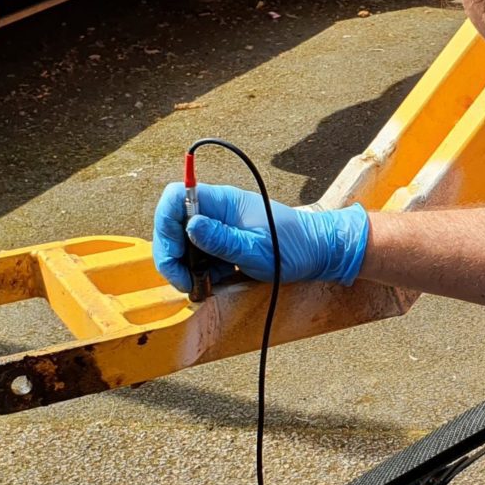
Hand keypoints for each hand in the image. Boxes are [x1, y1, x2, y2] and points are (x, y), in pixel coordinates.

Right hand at [152, 183, 368, 293]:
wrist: (319, 254)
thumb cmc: (294, 247)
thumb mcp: (257, 249)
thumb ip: (222, 240)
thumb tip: (190, 225)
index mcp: (223, 201)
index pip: (176, 196)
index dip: (166, 223)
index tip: (176, 253)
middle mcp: (217, 211)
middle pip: (173, 224)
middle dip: (172, 254)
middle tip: (184, 282)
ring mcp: (220, 228)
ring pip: (184, 244)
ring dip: (186, 268)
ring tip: (201, 287)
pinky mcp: (225, 245)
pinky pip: (201, 257)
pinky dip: (202, 273)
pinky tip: (215, 284)